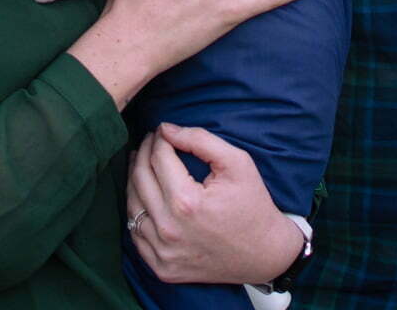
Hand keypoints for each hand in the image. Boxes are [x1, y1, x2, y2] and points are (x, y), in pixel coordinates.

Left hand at [126, 123, 304, 285]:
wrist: (264, 254)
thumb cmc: (252, 205)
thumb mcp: (237, 163)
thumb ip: (200, 139)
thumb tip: (166, 129)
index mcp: (186, 202)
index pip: (158, 158)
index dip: (158, 138)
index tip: (162, 131)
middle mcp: (169, 229)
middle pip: (140, 179)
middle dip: (142, 153)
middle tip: (149, 142)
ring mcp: (163, 252)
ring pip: (132, 206)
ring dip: (134, 180)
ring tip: (141, 163)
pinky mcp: (162, 267)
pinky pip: (135, 234)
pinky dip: (136, 211)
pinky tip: (143, 196)